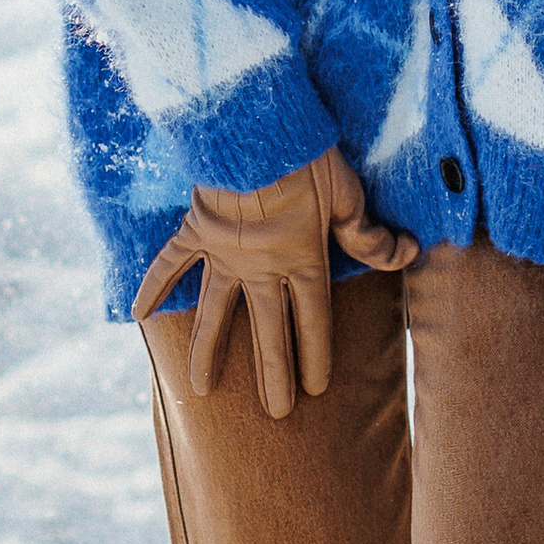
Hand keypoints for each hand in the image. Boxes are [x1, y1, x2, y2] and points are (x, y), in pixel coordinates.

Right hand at [130, 145, 417, 415]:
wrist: (259, 131)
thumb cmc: (310, 160)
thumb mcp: (349, 196)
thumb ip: (370, 233)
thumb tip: (407, 252)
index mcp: (302, 262)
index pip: (312, 321)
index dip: (315, 356)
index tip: (314, 390)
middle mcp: (262, 270)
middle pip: (268, 331)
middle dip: (274, 374)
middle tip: (276, 413)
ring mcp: (224, 255)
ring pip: (215, 314)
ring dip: (208, 352)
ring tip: (201, 389)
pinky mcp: (196, 231)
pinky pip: (169, 263)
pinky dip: (152, 285)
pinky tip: (137, 314)